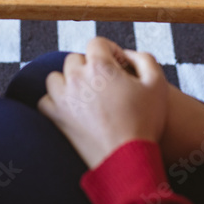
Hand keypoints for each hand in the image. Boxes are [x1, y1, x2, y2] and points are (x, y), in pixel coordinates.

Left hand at [38, 38, 168, 168]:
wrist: (127, 159)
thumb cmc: (145, 121)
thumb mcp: (157, 84)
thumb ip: (144, 59)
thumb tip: (127, 54)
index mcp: (100, 65)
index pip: (97, 43)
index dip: (110, 50)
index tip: (119, 66)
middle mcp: (77, 77)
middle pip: (76, 59)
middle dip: (90, 66)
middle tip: (105, 83)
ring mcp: (63, 97)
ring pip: (56, 77)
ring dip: (68, 81)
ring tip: (85, 94)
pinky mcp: (56, 117)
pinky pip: (45, 100)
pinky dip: (54, 102)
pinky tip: (70, 107)